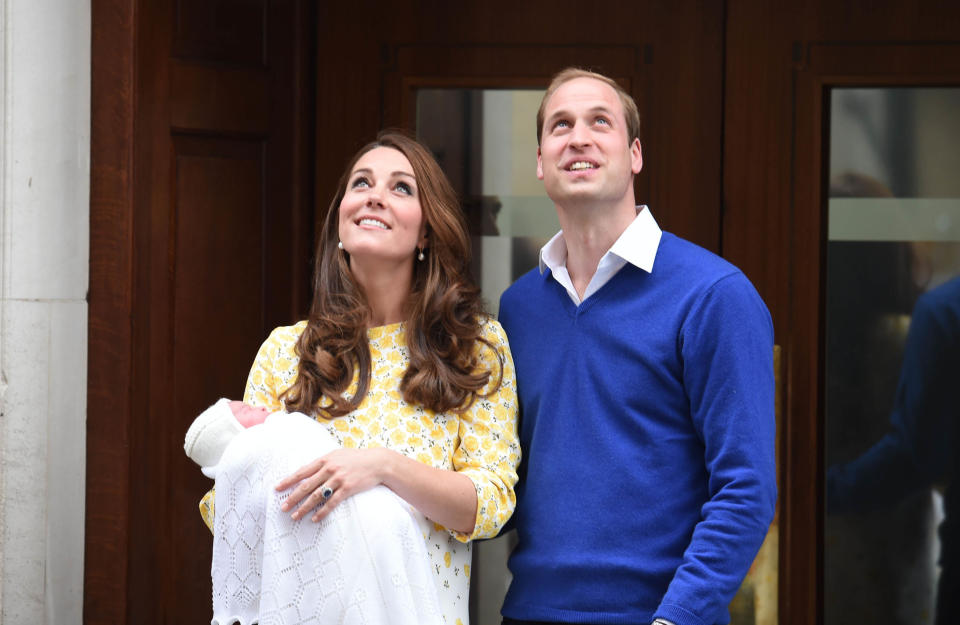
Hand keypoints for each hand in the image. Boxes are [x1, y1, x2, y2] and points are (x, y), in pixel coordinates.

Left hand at [274, 447, 391, 521]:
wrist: (377, 462)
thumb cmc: (357, 458)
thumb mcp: (338, 455)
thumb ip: (324, 462)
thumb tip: (309, 470)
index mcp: (325, 460)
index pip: (302, 471)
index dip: (289, 480)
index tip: (277, 488)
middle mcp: (330, 469)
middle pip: (306, 485)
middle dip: (292, 497)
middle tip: (283, 507)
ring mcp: (338, 479)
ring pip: (316, 496)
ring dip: (304, 507)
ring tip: (295, 516)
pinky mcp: (348, 488)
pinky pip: (332, 503)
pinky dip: (322, 512)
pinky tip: (315, 519)